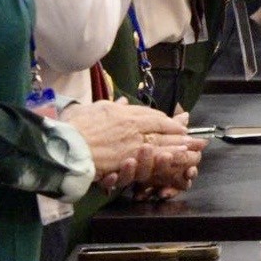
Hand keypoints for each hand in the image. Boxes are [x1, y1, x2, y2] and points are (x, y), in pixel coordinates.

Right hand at [60, 98, 199, 184]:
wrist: (62, 144)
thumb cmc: (73, 127)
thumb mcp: (94, 109)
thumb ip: (111, 107)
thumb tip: (123, 102)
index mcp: (124, 113)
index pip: (152, 116)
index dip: (166, 121)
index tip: (178, 124)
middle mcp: (132, 125)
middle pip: (162, 128)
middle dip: (181, 133)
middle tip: (198, 139)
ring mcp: (131, 142)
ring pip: (161, 143)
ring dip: (179, 146)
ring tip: (194, 148)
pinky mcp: (127, 159)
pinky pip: (151, 158)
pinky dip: (165, 158)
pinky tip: (177, 159)